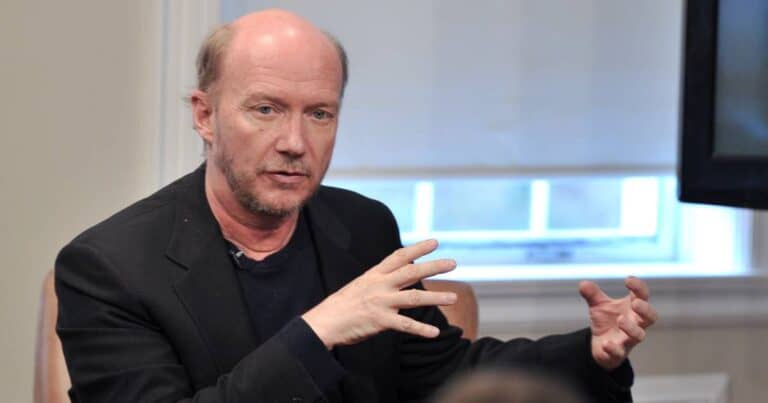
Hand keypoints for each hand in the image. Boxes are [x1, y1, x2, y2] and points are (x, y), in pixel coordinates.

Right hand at [302, 239, 456, 348]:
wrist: (324, 322)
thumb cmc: (343, 305)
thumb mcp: (361, 285)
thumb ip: (380, 280)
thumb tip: (398, 276)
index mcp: (374, 274)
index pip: (399, 256)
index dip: (418, 248)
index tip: (435, 242)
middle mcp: (380, 285)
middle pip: (412, 272)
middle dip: (434, 267)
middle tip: (453, 263)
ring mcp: (381, 302)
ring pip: (414, 297)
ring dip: (436, 297)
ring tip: (454, 298)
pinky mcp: (380, 320)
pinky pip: (405, 325)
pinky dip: (421, 329)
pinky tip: (435, 332)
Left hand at [579, 276, 657, 369]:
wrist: (601, 345)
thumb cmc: (607, 320)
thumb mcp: (598, 305)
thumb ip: (592, 294)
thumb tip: (583, 284)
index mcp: (632, 308)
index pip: (642, 295)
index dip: (639, 287)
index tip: (628, 280)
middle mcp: (635, 323)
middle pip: (650, 317)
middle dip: (645, 310)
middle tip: (635, 303)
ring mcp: (628, 339)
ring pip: (639, 335)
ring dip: (631, 328)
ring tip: (620, 319)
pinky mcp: (618, 352)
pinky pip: (620, 352)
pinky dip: (613, 348)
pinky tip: (606, 343)